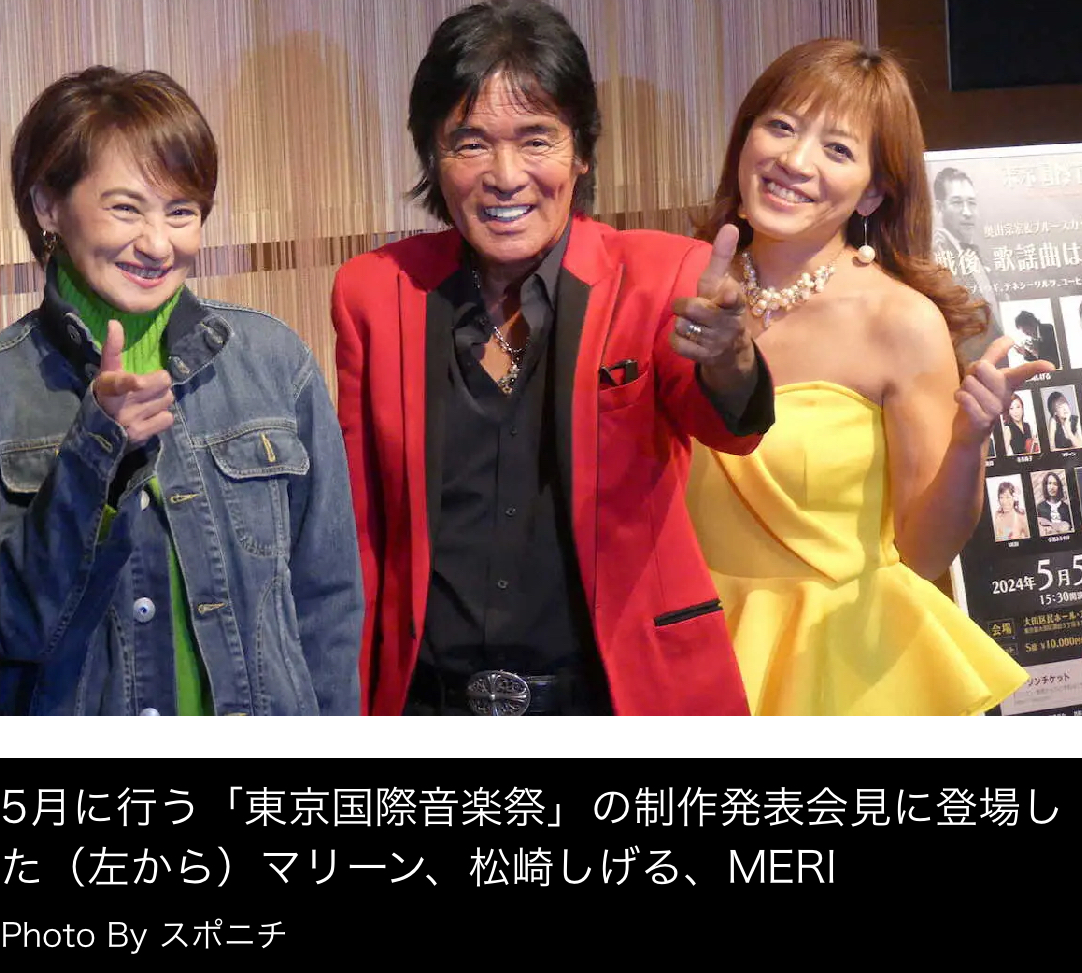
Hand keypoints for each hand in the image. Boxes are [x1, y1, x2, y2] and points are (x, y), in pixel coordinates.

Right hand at [93, 320, 173, 446]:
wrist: (99, 432)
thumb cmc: (107, 395)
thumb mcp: (107, 372)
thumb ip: (113, 349)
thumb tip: (114, 323)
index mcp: (108, 385)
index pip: (120, 382)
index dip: (131, 382)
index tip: (137, 381)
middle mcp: (119, 405)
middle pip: (162, 383)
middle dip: (160, 383)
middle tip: (149, 387)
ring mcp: (131, 421)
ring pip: (167, 399)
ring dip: (161, 399)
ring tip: (148, 402)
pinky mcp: (141, 434)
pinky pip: (168, 418)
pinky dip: (162, 416)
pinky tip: (150, 416)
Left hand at [670, 224, 755, 388]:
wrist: (729, 348)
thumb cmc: (719, 306)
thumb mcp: (721, 282)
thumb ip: (722, 256)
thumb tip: (731, 226)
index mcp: (734, 302)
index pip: (732, 298)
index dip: (729, 296)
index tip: (729, 293)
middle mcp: (728, 322)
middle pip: (692, 309)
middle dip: (684, 305)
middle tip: (690, 307)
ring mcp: (717, 341)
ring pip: (681, 325)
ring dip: (682, 323)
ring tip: (695, 324)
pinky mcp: (705, 357)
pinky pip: (677, 343)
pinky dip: (677, 339)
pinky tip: (689, 337)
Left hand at [953, 335, 1053, 445]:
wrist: (968, 431)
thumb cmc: (977, 399)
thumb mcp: (984, 375)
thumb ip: (994, 355)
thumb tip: (1009, 337)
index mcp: (1008, 384)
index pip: (1022, 372)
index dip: (1035, 368)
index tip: (1049, 367)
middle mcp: (1004, 396)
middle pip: (984, 368)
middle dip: (973, 370)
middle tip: (973, 381)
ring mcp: (994, 410)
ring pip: (970, 382)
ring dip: (963, 386)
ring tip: (968, 395)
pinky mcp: (981, 421)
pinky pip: (966, 399)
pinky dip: (960, 396)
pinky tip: (962, 400)